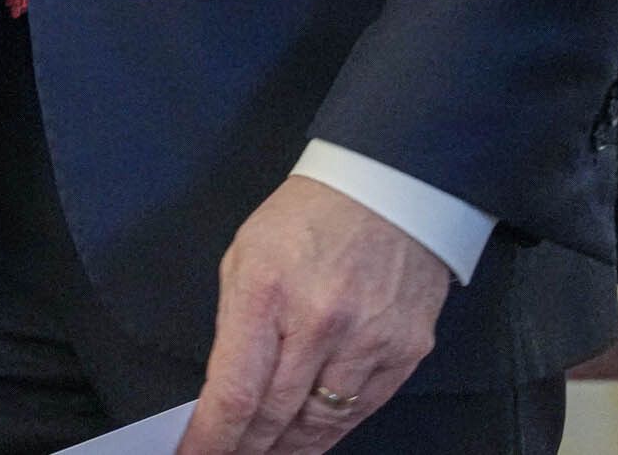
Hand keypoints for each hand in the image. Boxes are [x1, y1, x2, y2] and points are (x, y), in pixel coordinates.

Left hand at [179, 175, 450, 454]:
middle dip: (246, 447)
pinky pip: (363, 410)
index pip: (236, 390)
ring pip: (322, 424)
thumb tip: (227, 386)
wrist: (389, 190)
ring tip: (264, 454)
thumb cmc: (307, 218)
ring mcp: (369, 342)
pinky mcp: (405, 353)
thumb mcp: (245, 256)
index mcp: (268, 293)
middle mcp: (321, 323)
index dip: (212, 436)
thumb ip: (236, 323)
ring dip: (288, 448)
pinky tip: (310, 438)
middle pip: (277, 416)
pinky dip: (331, 430)